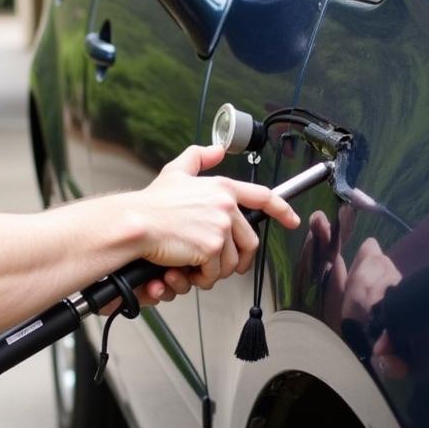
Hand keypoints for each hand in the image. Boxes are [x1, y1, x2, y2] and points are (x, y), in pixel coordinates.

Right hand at [135, 144, 299, 288]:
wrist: (136, 223)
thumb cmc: (153, 204)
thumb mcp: (176, 172)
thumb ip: (198, 158)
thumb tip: (217, 150)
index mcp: (223, 188)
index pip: (264, 197)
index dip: (282, 210)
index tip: (292, 220)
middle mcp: (226, 206)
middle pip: (249, 242)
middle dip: (236, 258)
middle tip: (218, 265)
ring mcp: (220, 227)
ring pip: (230, 261)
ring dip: (213, 270)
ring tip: (195, 266)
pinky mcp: (211, 248)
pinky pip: (214, 273)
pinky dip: (200, 278)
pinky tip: (186, 270)